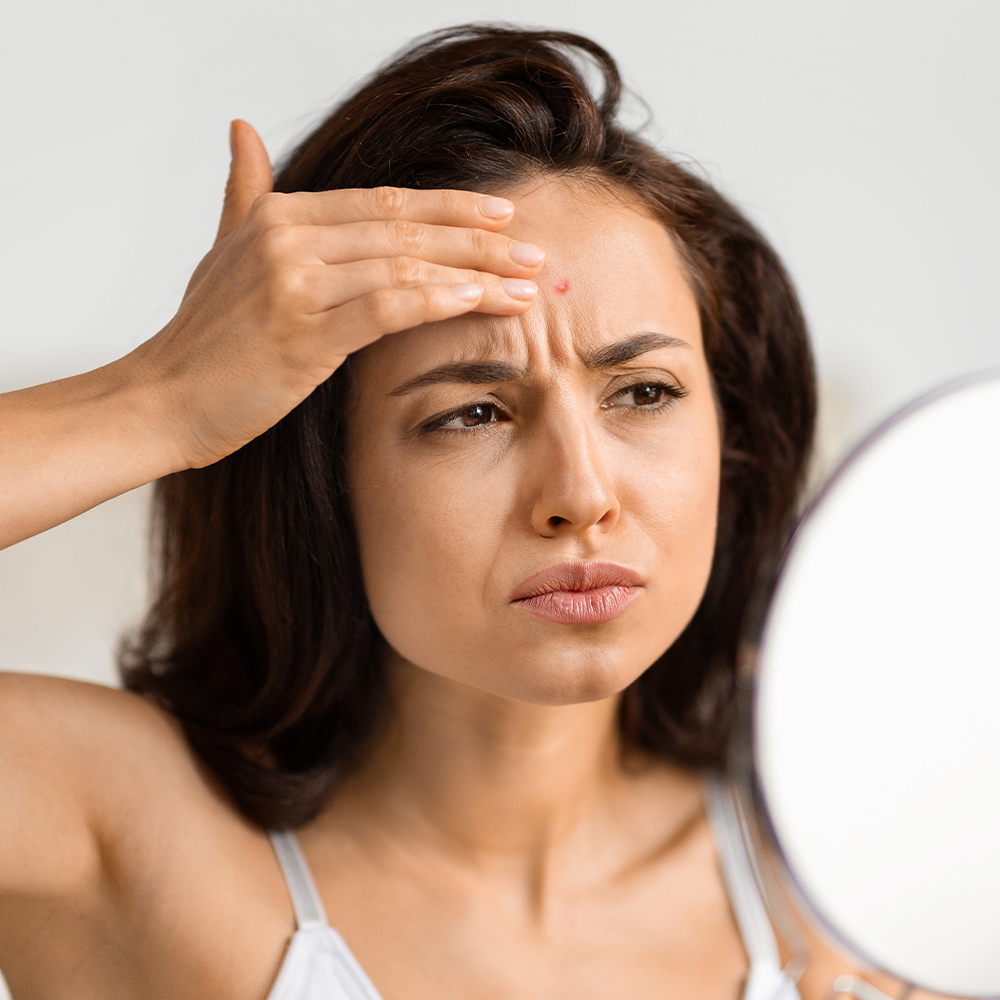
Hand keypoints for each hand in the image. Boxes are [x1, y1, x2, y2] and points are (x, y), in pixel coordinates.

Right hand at [132, 120, 544, 469]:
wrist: (162, 399)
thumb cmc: (203, 337)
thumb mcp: (223, 250)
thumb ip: (245, 192)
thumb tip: (243, 131)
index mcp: (279, 214)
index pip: (384, 203)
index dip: (448, 207)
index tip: (499, 216)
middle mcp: (288, 236)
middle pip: (406, 229)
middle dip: (479, 240)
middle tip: (533, 250)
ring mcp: (294, 281)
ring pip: (406, 264)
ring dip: (475, 274)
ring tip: (524, 285)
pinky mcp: (303, 331)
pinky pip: (387, 307)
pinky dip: (436, 300)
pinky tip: (479, 301)